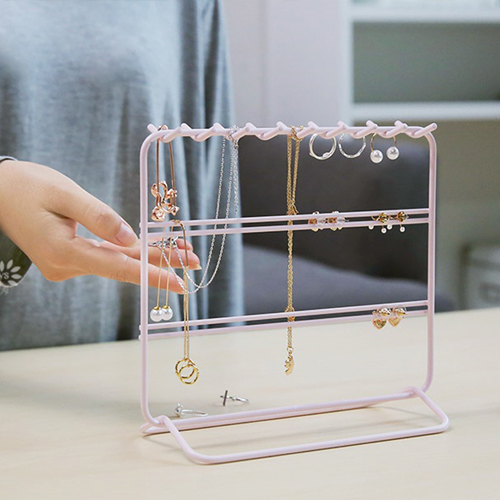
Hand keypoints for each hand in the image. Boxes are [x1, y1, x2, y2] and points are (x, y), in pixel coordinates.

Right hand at [0, 160, 198, 291]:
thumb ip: (99, 217)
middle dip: (159, 264)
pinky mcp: (68, 258)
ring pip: (116, 262)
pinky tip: (150, 250)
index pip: (118, 267)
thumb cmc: (26, 186)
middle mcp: (65, 265)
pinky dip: (128, 253)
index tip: (178, 282)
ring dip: (147, 257)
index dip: (151, 274)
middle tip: (192, 262)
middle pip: (122, 267)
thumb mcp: (64, 193)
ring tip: (182, 253)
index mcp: (62, 252)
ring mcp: (66, 264)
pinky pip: (104, 256)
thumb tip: (131, 239)